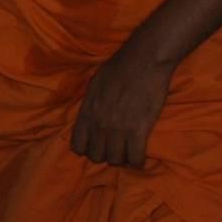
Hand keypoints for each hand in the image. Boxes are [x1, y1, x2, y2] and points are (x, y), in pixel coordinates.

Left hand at [70, 44, 174, 168]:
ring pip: (115, 160)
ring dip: (122, 159)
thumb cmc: (119, 66)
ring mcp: (118, 130)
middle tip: (114, 149)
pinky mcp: (139, 131)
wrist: (144, 60)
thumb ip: (90, 104)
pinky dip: (138, 162)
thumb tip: (90, 115)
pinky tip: (140, 158)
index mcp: (87, 112)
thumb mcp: (94, 83)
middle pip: (96, 157)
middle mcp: (99, 125)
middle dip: (105, 155)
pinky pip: (135, 158)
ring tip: (128, 153)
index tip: (96, 145)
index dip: (86, 148)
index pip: (77, 146)